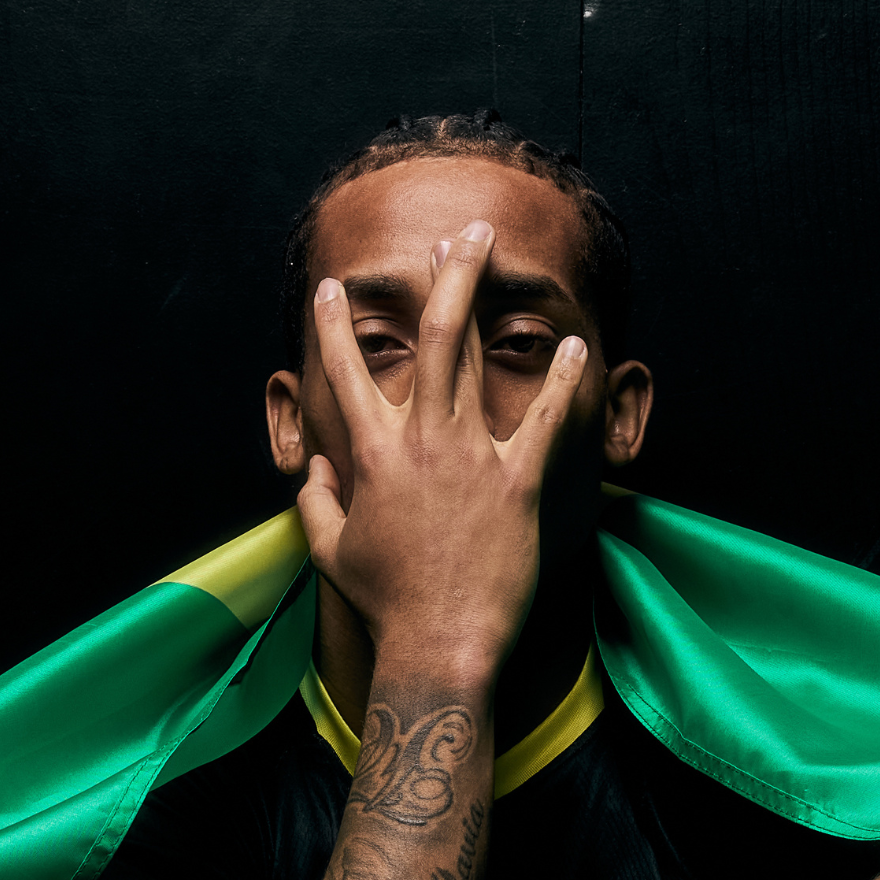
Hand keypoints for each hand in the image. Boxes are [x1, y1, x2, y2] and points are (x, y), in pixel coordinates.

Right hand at [294, 220, 591, 667]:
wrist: (438, 642)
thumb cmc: (385, 602)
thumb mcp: (330, 550)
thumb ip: (313, 500)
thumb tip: (311, 467)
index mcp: (371, 455)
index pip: (346, 374)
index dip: (336, 327)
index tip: (334, 289)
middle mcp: (421, 441)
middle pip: (430, 338)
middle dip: (443, 278)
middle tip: (458, 237)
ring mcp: (471, 457)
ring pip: (473, 356)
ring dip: (481, 297)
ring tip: (491, 252)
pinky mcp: (517, 483)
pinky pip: (541, 421)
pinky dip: (557, 381)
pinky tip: (568, 344)